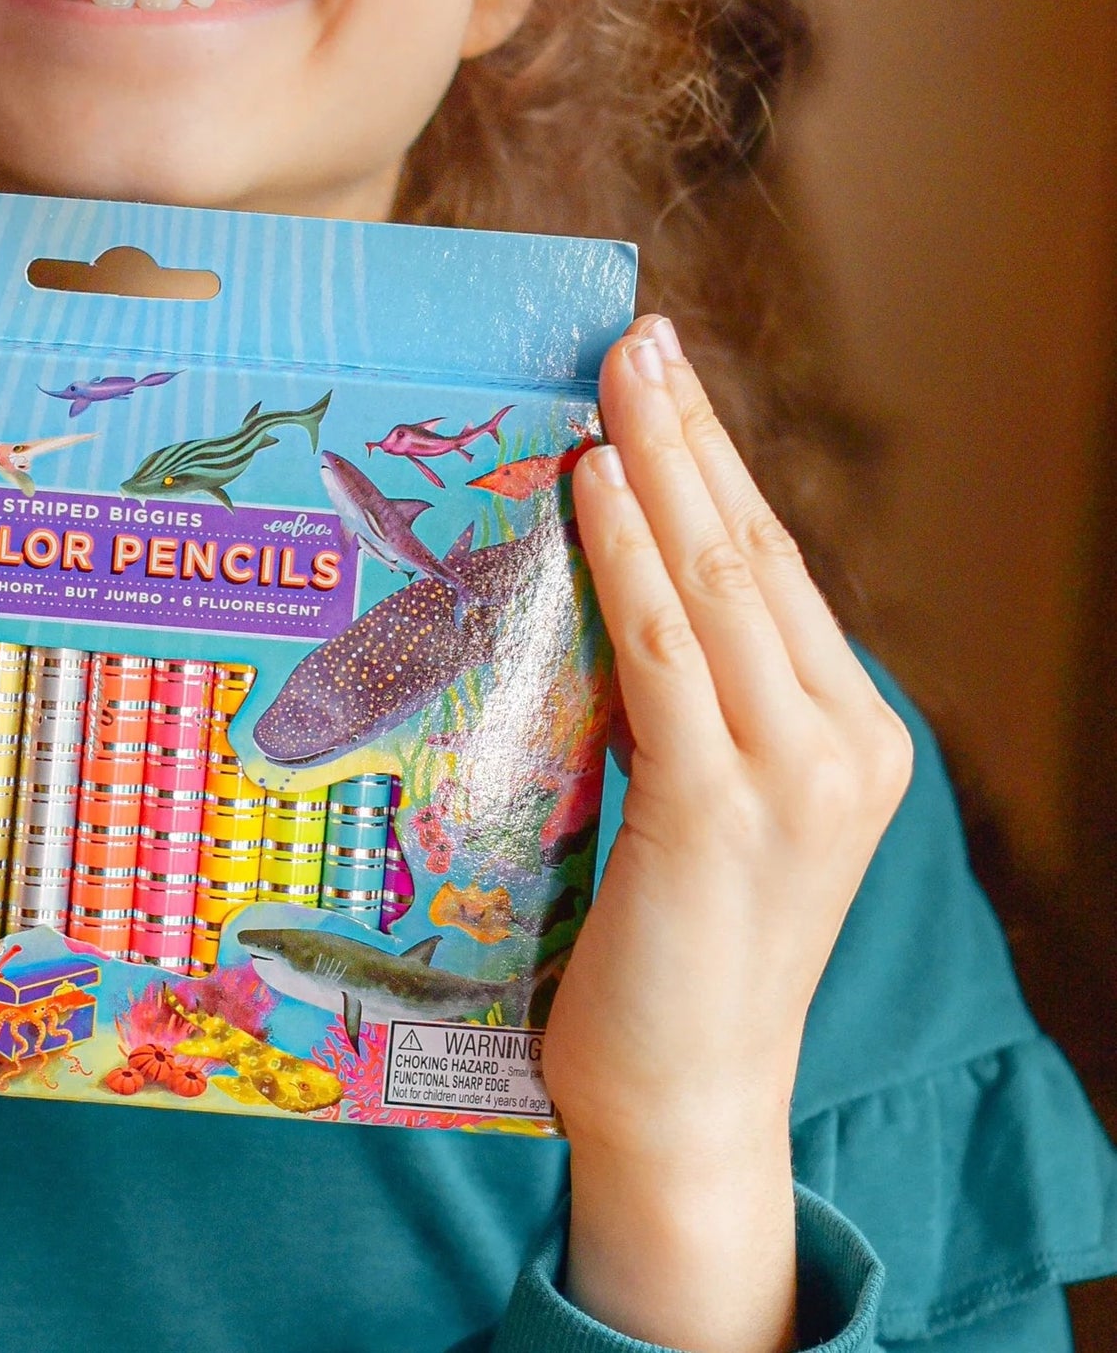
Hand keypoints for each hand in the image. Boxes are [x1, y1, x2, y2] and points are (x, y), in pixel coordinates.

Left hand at [550, 316, 913, 1352]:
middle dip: (689, 431)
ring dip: (658, 462)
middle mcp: (842, 740)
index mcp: (848, 732)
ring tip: (616, 374)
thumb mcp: (692, 798)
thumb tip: (606, 575)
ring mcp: (793, 775)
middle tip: (638, 336)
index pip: (773, 568)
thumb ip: (677, 697)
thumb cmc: (667, 949)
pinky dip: (624, 555)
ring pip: (716, 580)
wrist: (683, 1101)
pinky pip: (664, 650)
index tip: (665, 379)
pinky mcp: (718, 809)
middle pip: (753, 549)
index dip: (715, 464)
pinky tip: (588, 485)